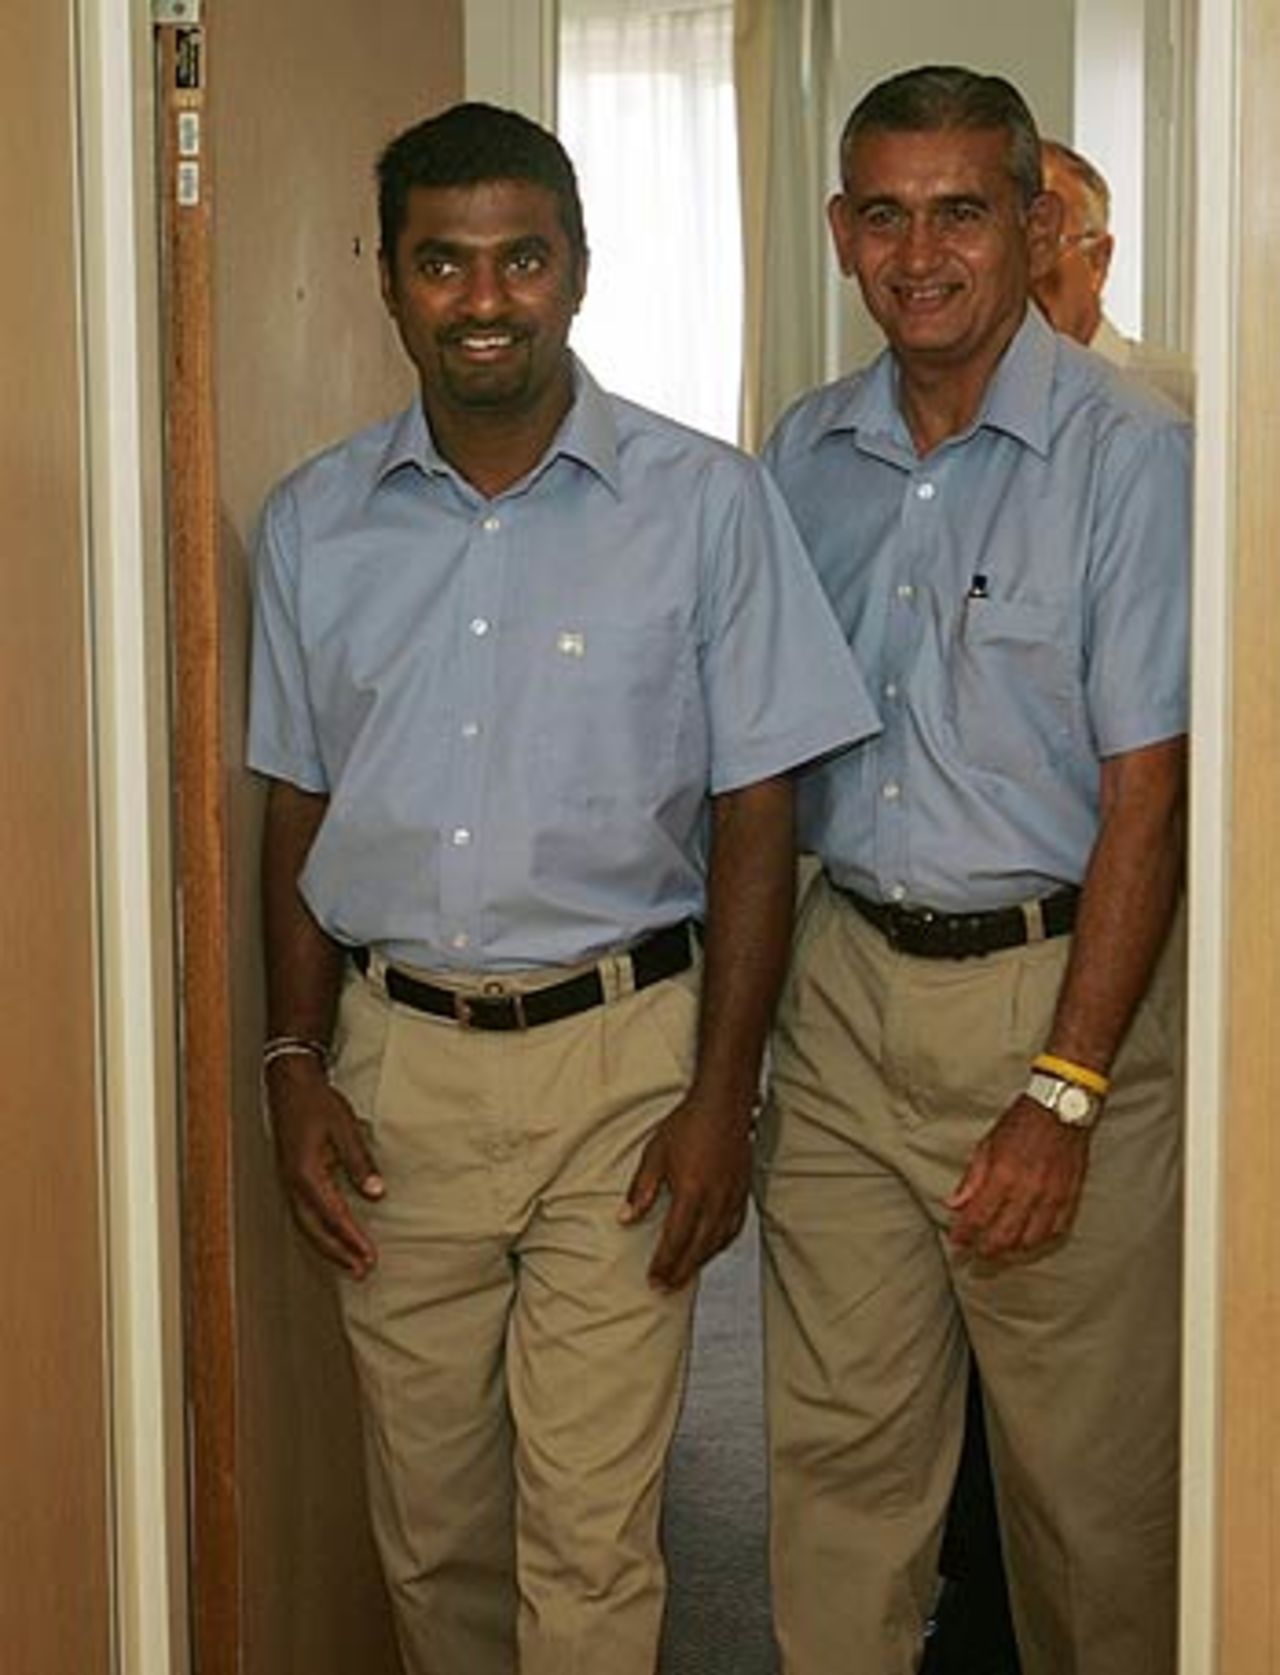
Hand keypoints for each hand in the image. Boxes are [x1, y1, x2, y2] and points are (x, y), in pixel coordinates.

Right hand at [266, 1057, 383, 1278]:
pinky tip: (333, 1239)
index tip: (370, 1256)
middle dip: (338, 1253)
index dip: (351, 1238)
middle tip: (362, 1271)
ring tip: (351, 1265)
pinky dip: (319, 1232)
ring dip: (328, 1247)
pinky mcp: (291, 1179)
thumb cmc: (318, 1103)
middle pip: (314, 1230)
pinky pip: (304, 1215)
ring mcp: (289, 1183)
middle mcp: (293, 1184)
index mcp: (306, 1173)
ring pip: (306, 1226)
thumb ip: (360, 1163)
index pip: (332, 1215)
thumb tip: (376, 1194)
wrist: (290, 1085)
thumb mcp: (345, 1128)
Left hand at [620, 1093, 752, 1291]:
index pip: (676, 1239)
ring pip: (717, 1242)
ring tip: (683, 1276)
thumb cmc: (689, 1124)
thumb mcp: (655, 1153)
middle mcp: (715, 1200)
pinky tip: (710, 1249)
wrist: (724, 1104)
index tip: (653, 1279)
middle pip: (697, 1248)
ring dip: (700, 1262)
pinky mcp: (742, 1192)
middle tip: (664, 1288)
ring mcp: (732, 1197)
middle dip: (680, 1272)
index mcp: (691, 1191)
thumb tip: (625, 1218)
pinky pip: (733, 1228)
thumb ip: (641, 1189)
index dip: (664, 1263)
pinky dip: (720, 1245)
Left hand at [947, 1094, 1091, 1259]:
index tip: (956, 1243)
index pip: (978, 1218)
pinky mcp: (1070, 1198)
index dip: (964, 1235)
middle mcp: (1028, 1191)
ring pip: (1030, 1241)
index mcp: (1003, 1176)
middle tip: (974, 1254)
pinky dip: (1040, 1240)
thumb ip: (972, 1178)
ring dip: (1012, 1250)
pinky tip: (1029, 1240)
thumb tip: (954, 1203)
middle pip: (1003, 1237)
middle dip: (985, 1251)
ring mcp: (1052, 1197)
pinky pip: (1055, 1231)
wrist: (1062, 1109)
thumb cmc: (1021, 1123)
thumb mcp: (988, 1144)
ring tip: (1000, 1249)